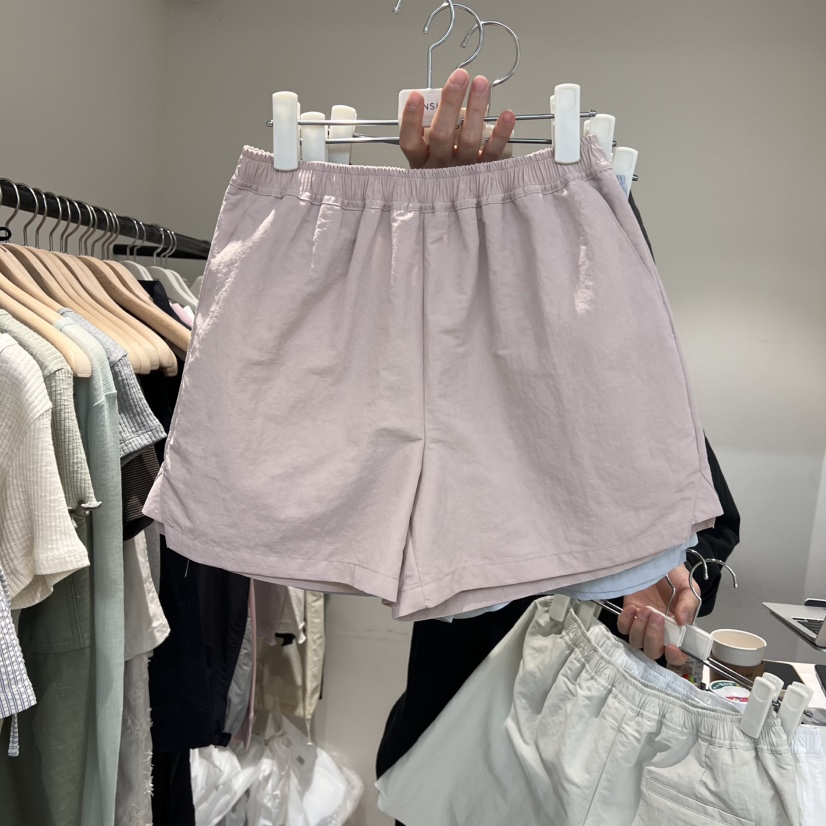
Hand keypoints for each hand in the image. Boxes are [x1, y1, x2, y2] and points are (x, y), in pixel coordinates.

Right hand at [400, 68, 515, 167]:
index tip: (416, 96)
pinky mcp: (485, 174)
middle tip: (459, 77)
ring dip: (476, 110)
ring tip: (481, 84)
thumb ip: (432, 129)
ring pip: (468, 140)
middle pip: (441, 135)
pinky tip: (506, 115)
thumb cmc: (445, 172)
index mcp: (421, 161)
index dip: (411, 120)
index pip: (410, 142)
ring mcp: (463, 172)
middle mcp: (441, 167)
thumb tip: (448, 93)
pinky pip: (492, 153)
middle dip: (450, 103)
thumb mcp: (428, 156)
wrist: (462, 208)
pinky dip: (500, 134)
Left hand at [616, 565, 700, 665]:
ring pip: (636, 642)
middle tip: (657, 617)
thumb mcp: (688, 587)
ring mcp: (642, 624)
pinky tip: (633, 607)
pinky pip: (623, 627)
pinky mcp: (629, 614)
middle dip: (653, 638)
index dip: (674, 657)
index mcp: (678, 630)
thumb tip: (682, 622)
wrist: (656, 561)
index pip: (677, 655)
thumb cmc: (674, 576)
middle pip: (652, 651)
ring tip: (646, 609)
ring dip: (640, 628)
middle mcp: (660, 631)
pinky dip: (626, 621)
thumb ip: (689, 604)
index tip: (671, 647)